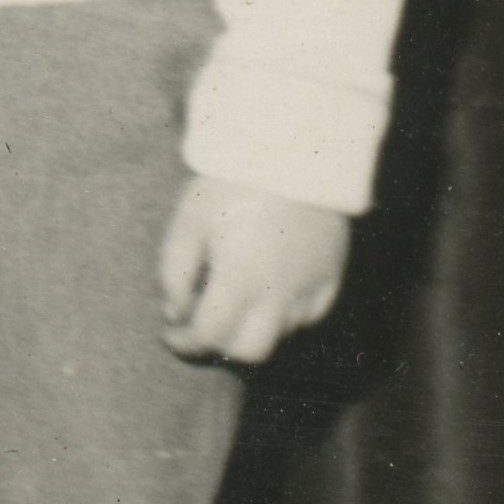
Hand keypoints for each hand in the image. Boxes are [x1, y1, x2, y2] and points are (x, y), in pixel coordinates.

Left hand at [156, 174, 348, 363]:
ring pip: (281, 334)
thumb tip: (175, 312)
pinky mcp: (332, 278)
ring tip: (233, 294)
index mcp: (242, 279)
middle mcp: (281, 294)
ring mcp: (312, 289)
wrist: (290, 151)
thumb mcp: (188, 222)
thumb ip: (174, 273)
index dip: (185, 342)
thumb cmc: (231, 183)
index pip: (211, 336)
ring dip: (252, 327)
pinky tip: (265, 287)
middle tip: (202, 324)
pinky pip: (306, 315)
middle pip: (252, 352)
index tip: (171, 333)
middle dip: (222, 345)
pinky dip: (282, 314)